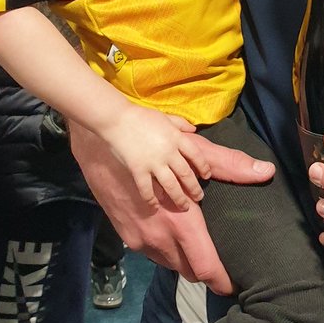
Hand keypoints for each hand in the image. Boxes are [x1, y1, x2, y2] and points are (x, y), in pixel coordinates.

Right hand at [69, 120, 274, 293]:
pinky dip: (168, 251)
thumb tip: (266, 171)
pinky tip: (173, 233)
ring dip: (186, 260)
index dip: (223, 281)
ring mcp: (140, 241)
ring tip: (201, 246)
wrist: (100, 144)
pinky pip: (155, 255)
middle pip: (191, 272)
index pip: (206, 269)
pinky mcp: (127, 237)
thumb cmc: (150, 141)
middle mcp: (160, 238)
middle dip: (208, 271)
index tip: (236, 283)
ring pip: (172, 265)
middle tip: (223, 262)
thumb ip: (229, 165)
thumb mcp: (193, 149)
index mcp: (181, 222)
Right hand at [99, 102, 221, 209]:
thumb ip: (181, 123)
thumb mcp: (165, 116)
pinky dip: (152, 199)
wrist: (117, 119)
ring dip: (179, 198)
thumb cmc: (141, 116)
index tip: (206, 175)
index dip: (204, 167)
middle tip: (199, 197)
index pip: (196, 155)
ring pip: (171, 185)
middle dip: (194, 188)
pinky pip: (147, 189)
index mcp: (176, 138)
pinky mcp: (138, 170)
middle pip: (186, 174)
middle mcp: (168, 152)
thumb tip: (194, 129)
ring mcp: (153, 163)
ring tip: (184, 206)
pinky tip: (155, 206)